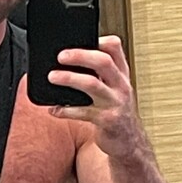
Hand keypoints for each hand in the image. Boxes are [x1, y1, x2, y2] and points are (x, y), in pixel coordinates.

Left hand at [47, 35, 139, 155]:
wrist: (129, 144)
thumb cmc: (116, 113)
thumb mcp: (114, 91)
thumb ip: (100, 76)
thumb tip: (69, 61)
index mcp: (121, 75)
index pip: (115, 48)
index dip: (99, 40)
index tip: (80, 38)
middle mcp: (121, 86)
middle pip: (103, 62)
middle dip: (80, 56)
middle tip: (60, 56)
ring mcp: (115, 103)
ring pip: (92, 84)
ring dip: (69, 78)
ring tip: (52, 77)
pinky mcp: (107, 121)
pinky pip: (83, 112)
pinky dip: (65, 110)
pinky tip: (54, 109)